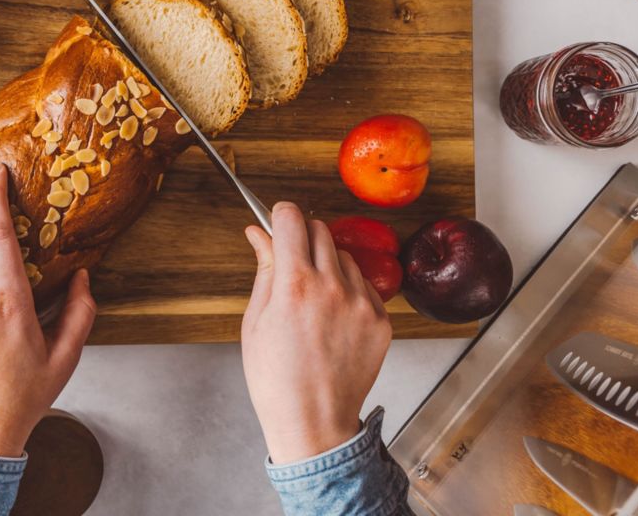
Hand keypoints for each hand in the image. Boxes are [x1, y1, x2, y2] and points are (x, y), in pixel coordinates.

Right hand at [241, 202, 391, 464]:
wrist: (314, 422)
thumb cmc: (275, 378)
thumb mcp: (256, 320)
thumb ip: (264, 268)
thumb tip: (257, 233)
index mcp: (295, 285)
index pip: (291, 219)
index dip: (280, 215)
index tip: (277, 219)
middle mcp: (332, 287)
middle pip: (320, 229)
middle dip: (302, 236)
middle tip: (292, 261)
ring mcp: (362, 303)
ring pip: (343, 255)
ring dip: (327, 262)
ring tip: (313, 298)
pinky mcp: (381, 319)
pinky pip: (364, 283)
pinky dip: (348, 288)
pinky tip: (333, 315)